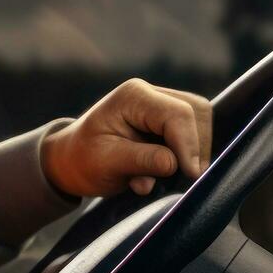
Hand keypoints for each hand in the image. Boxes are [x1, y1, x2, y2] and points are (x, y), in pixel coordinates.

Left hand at [40, 79, 212, 197]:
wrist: (72, 161)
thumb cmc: (84, 160)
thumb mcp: (107, 163)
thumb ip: (142, 160)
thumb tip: (174, 163)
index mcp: (133, 97)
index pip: (177, 114)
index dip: (189, 144)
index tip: (190, 175)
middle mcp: (150, 94)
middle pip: (197, 112)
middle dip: (195, 147)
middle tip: (185, 178)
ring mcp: (161, 104)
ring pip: (200, 122)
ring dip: (192, 151)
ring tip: (167, 175)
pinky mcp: (168, 121)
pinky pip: (194, 133)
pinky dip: (188, 154)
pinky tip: (167, 169)